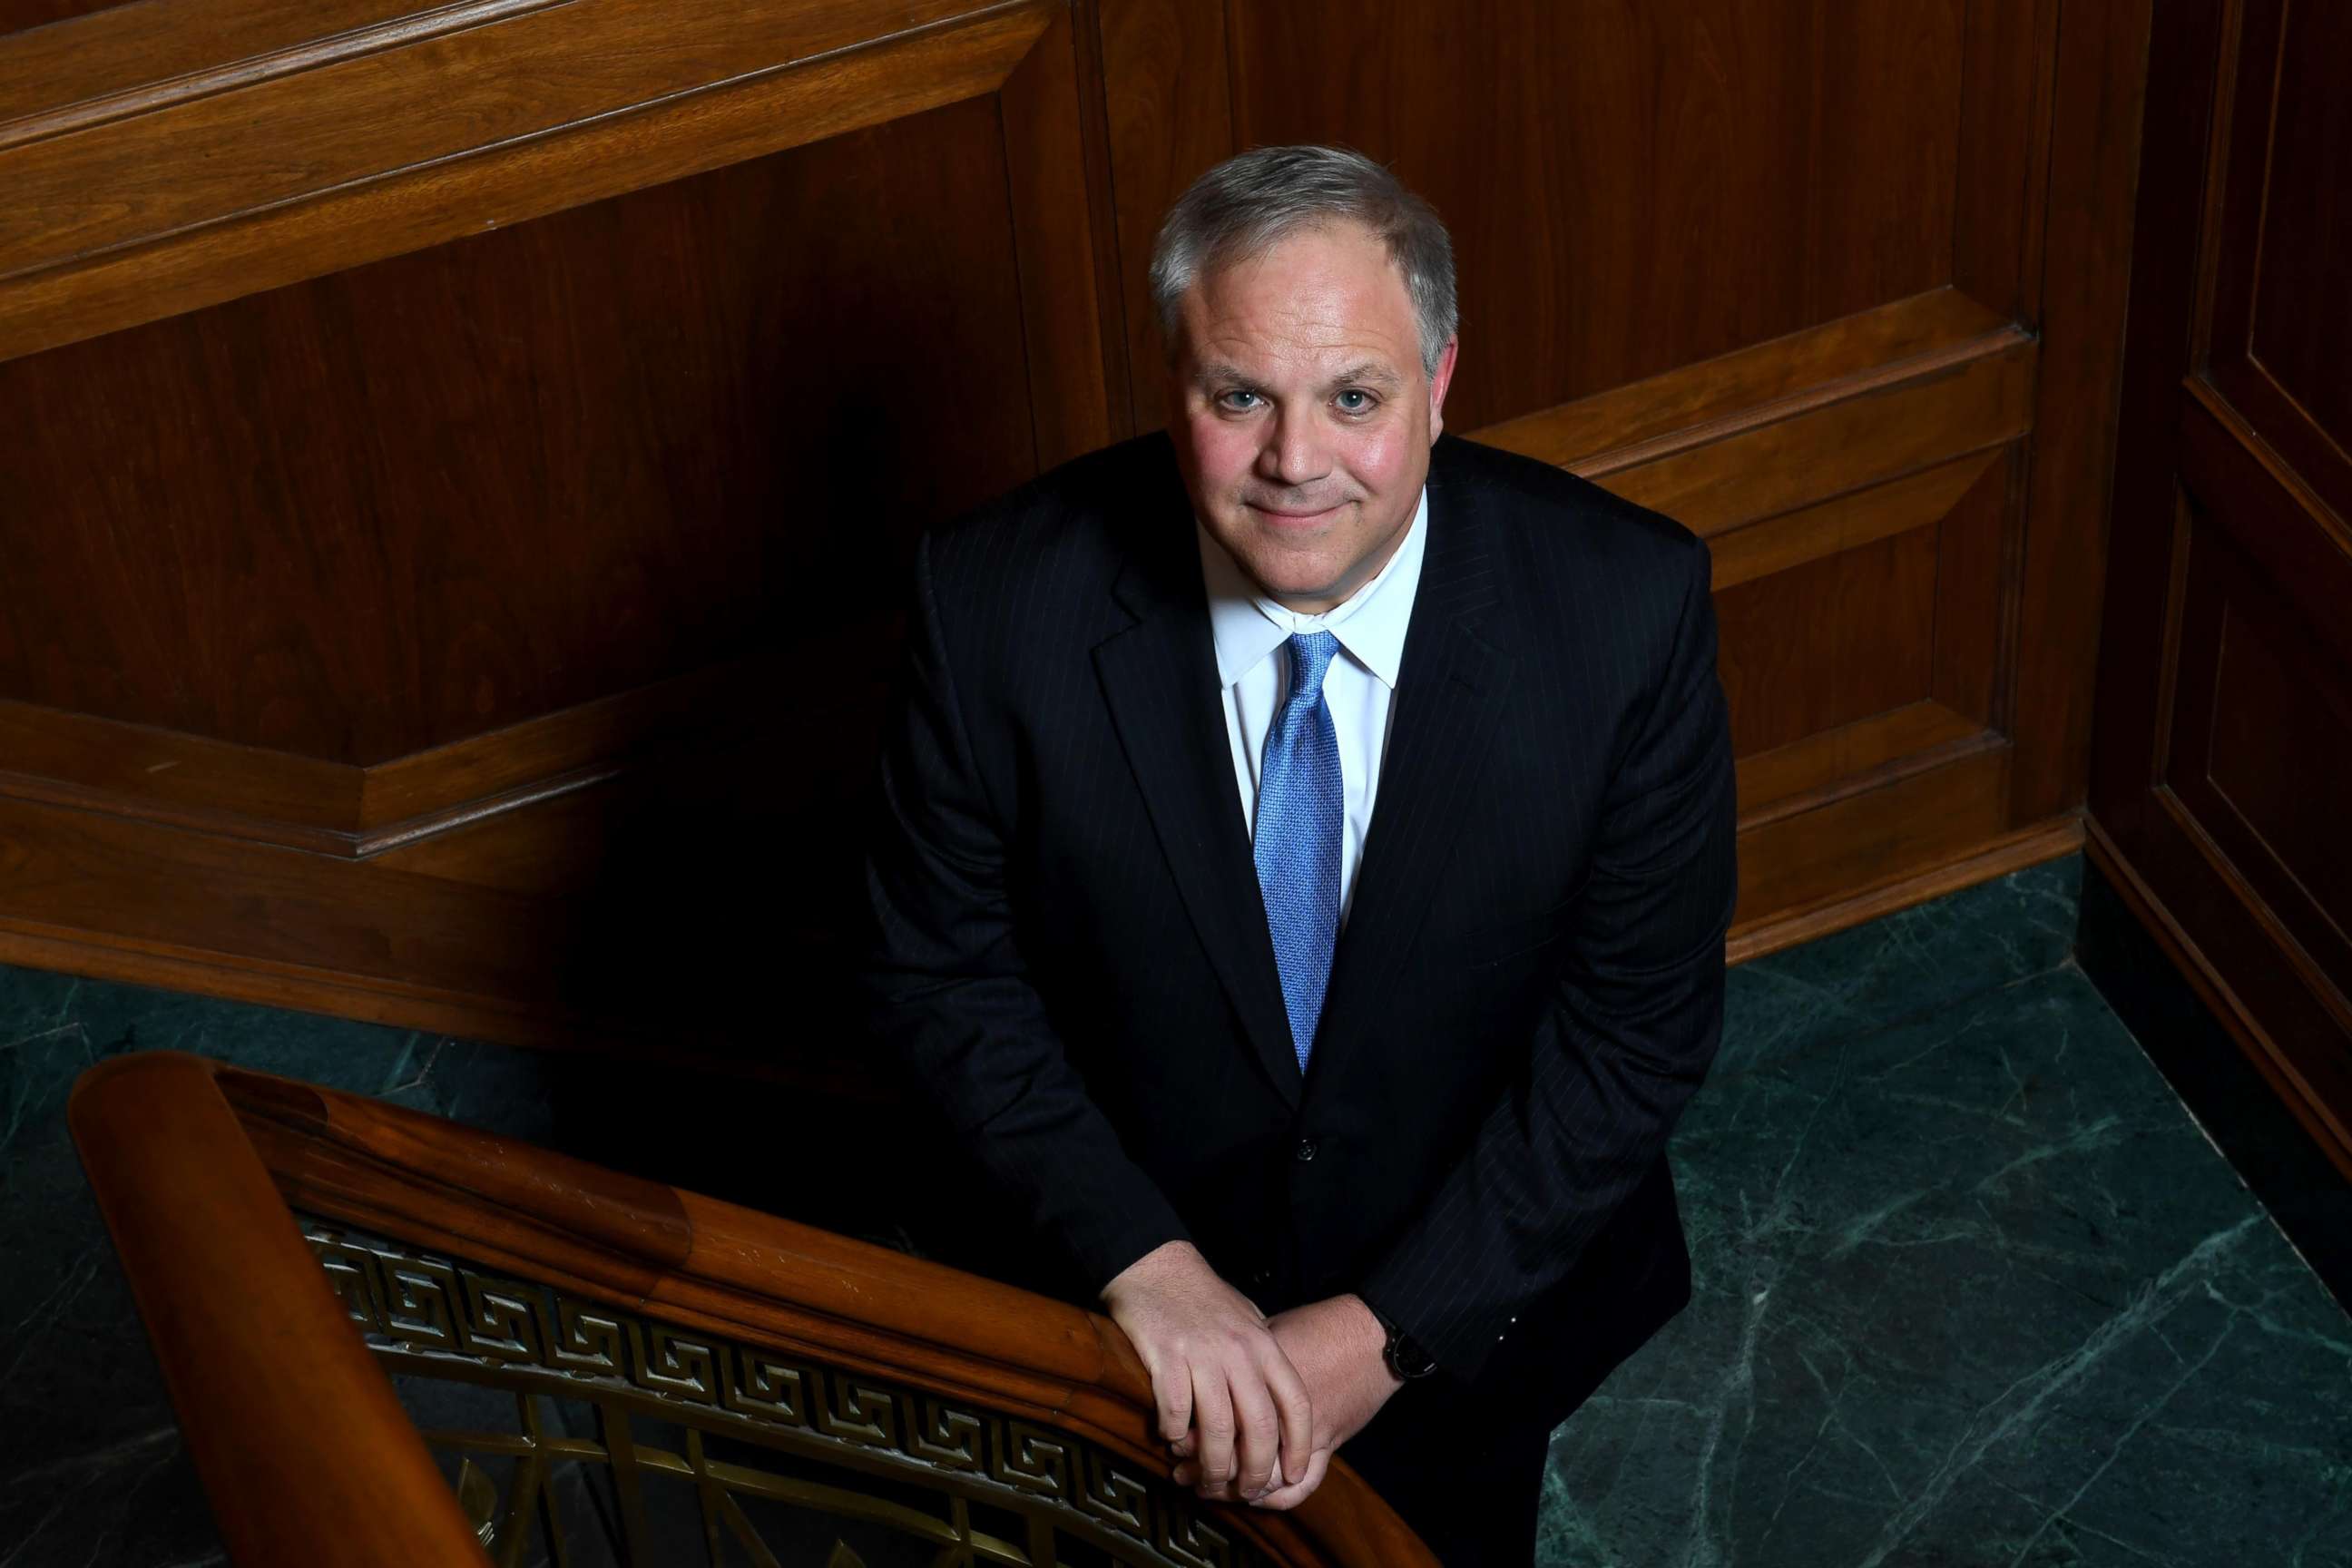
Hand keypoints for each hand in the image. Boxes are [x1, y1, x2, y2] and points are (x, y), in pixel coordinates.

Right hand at [1101, 1241, 1313, 1501]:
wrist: (1155, 1265)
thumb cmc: (1202, 1297)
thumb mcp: (1247, 1320)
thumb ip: (1263, 1358)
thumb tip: (1277, 1404)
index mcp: (1263, 1344)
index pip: (1295, 1403)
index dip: (1298, 1446)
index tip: (1294, 1474)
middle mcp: (1238, 1352)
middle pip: (1258, 1427)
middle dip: (1256, 1470)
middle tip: (1247, 1492)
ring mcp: (1202, 1355)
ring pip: (1218, 1429)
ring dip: (1214, 1465)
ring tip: (1208, 1480)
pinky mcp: (1166, 1356)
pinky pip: (1176, 1411)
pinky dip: (1175, 1434)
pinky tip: (1171, 1439)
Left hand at [1184, 1293, 1400, 1510]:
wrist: (1368, 1335)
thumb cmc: (1317, 1327)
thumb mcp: (1265, 1332)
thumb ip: (1236, 1359)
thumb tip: (1201, 1372)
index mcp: (1256, 1377)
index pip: (1214, 1420)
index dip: (1191, 1438)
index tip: (1176, 1441)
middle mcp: (1279, 1410)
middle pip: (1233, 1455)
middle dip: (1205, 1470)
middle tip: (1185, 1473)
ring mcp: (1306, 1432)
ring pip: (1264, 1477)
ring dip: (1237, 1490)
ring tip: (1213, 1488)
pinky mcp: (1329, 1444)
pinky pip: (1301, 1486)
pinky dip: (1278, 1497)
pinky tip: (1259, 1496)